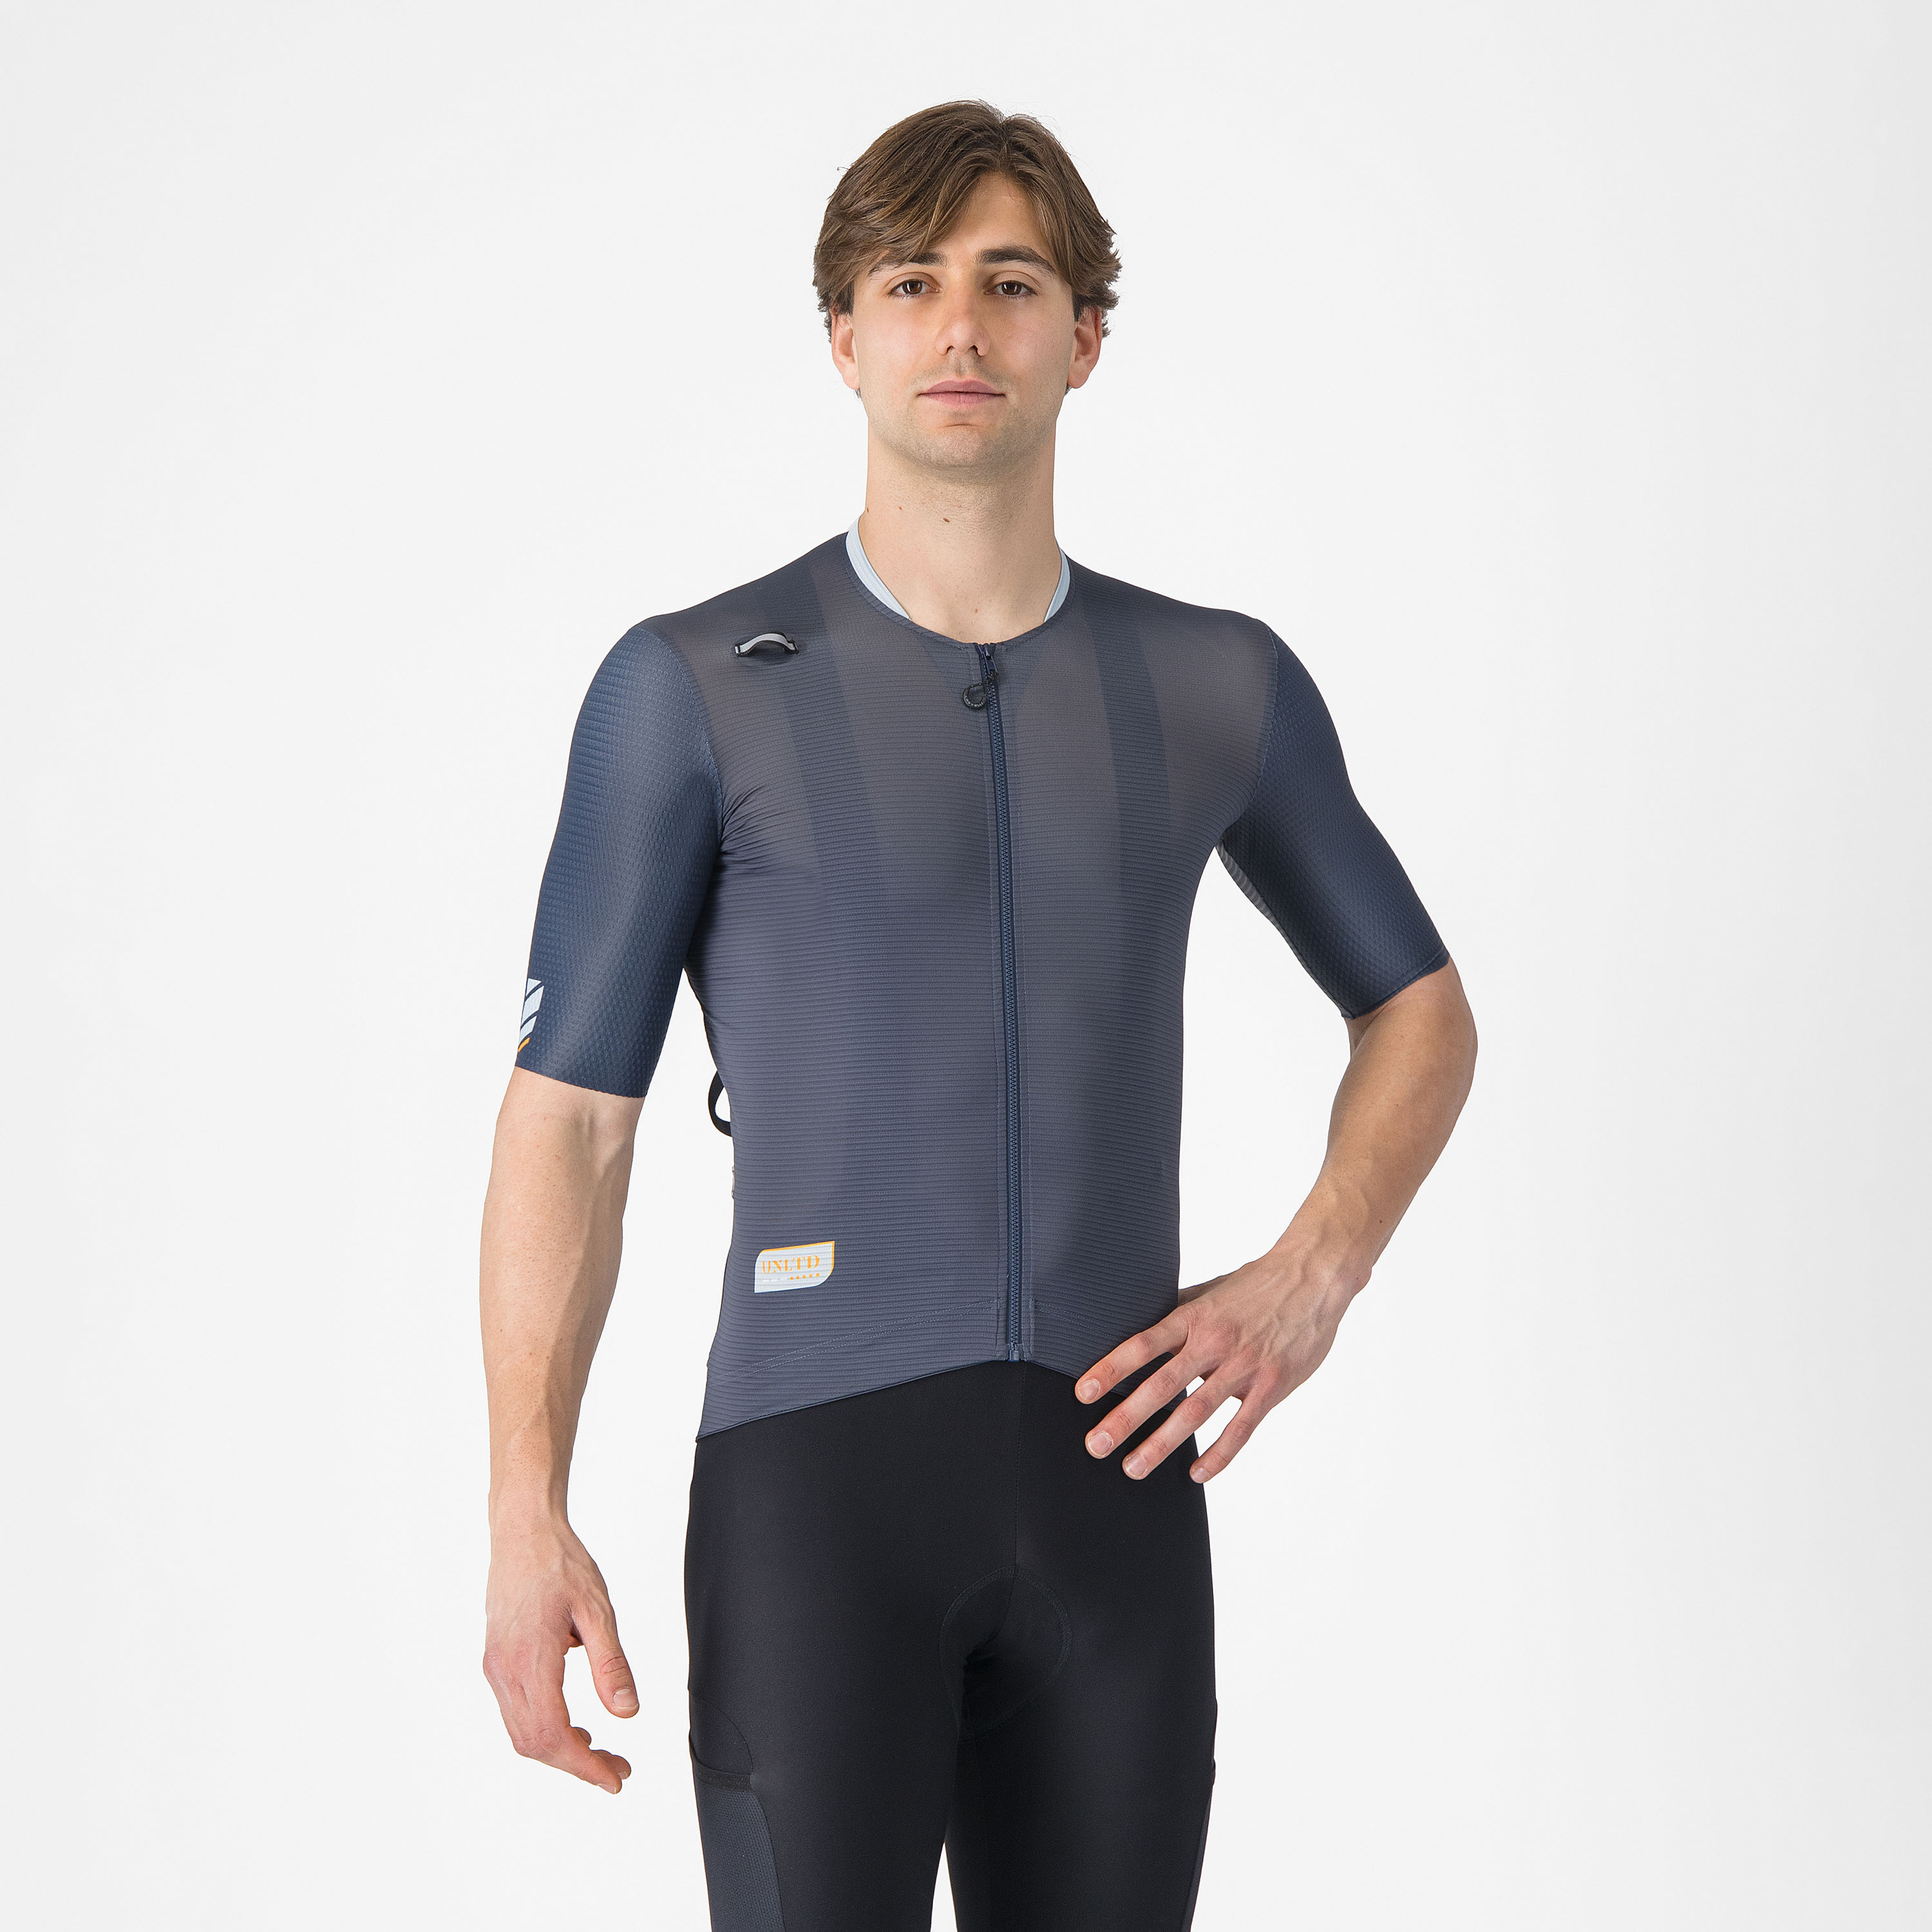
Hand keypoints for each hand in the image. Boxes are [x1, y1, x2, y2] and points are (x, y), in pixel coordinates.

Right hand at [482, 1517, 636, 1792]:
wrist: (522, 1531)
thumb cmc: (560, 1563)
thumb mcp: (598, 1609)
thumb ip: (610, 1664)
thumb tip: (626, 1713)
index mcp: (530, 1659)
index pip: (553, 1734)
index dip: (584, 1766)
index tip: (615, 1778)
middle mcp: (504, 1670)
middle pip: (534, 1743)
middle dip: (576, 1764)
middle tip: (617, 1768)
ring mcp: (495, 1667)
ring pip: (521, 1732)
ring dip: (560, 1750)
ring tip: (600, 1750)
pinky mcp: (495, 1661)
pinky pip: (516, 1712)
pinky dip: (544, 1729)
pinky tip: (574, 1725)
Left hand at [1075, 1247, 1360, 1481]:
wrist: (1313, 1277)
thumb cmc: (1258, 1285)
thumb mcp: (1211, 1292)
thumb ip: (1179, 1316)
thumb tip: (1141, 1334)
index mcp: (1194, 1317)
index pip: (1143, 1345)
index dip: (1111, 1369)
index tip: (1083, 1394)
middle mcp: (1214, 1342)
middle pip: (1162, 1385)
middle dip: (1126, 1418)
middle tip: (1096, 1445)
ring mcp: (1244, 1366)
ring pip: (1195, 1412)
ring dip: (1161, 1443)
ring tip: (1133, 1467)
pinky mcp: (1272, 1386)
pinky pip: (1241, 1428)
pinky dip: (1218, 1454)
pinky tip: (1195, 1473)